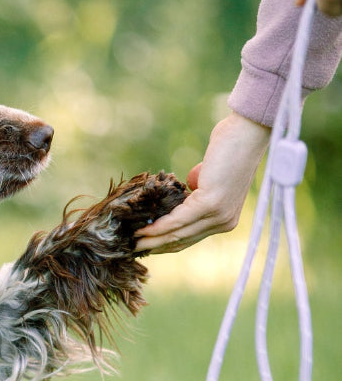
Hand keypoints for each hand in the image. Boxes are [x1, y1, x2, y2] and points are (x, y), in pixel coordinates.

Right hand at [134, 112, 269, 252]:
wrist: (248, 133)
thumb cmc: (230, 148)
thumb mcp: (211, 177)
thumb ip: (198, 191)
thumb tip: (183, 195)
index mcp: (224, 219)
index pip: (190, 238)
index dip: (165, 243)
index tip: (144, 243)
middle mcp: (223, 223)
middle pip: (182, 241)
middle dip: (155, 246)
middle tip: (132, 247)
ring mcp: (218, 215)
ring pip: (178, 234)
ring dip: (152, 239)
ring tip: (132, 240)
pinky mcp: (209, 204)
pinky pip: (178, 220)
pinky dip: (158, 225)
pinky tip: (144, 228)